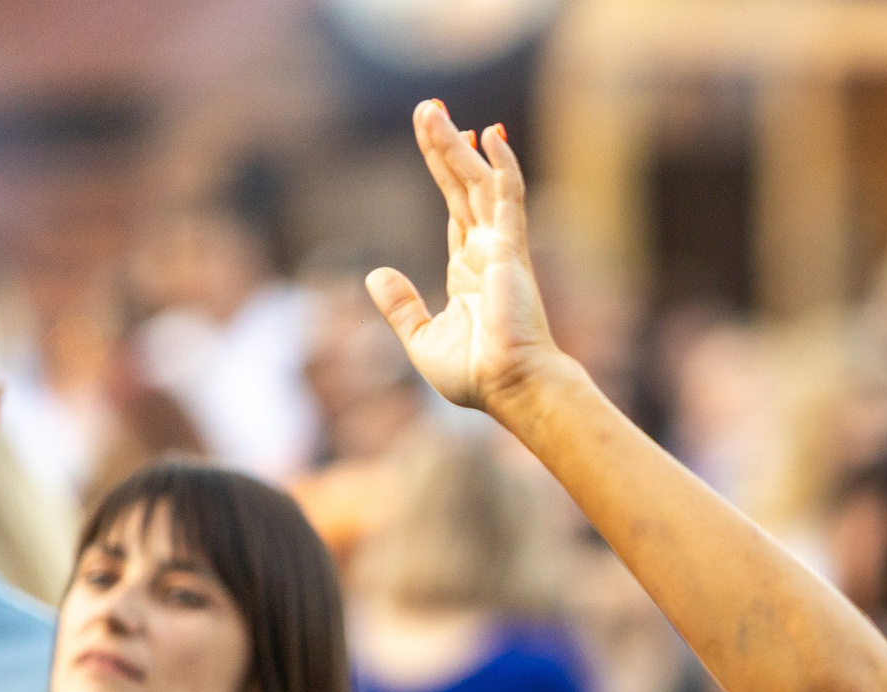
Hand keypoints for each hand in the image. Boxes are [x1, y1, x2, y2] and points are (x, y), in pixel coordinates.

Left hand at [366, 101, 564, 414]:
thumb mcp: (420, 338)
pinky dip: (502, 166)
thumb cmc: (476, 375)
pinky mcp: (512, 250)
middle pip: (462, 186)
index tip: (433, 139)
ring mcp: (501, 249)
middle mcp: (487, 254)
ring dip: (459, 145)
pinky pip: (507, 198)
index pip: (455, 209)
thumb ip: (400, 305)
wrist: (512, 389)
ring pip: (478, 183)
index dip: (443, 172)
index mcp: (469, 272)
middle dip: (446, 147)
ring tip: (436, 109)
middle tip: (429, 108)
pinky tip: (491, 136)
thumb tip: (374, 274)